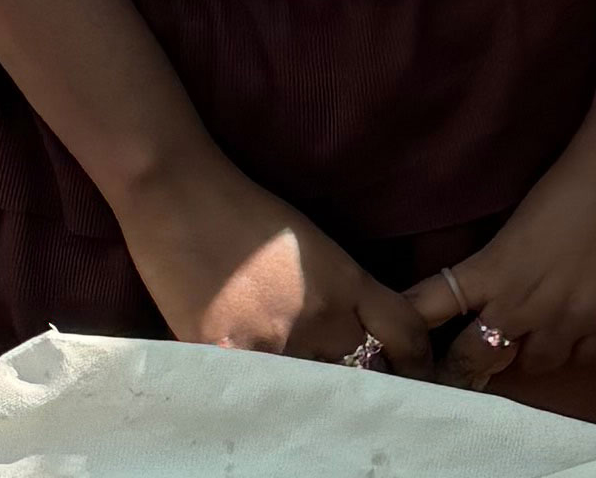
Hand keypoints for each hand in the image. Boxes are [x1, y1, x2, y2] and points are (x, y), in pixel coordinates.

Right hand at [114, 159, 431, 372]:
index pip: (406, 333)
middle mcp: (323, 316)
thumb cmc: (242, 213)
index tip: (411, 377)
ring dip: (301, 398)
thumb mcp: (313, 247)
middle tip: (343, 393)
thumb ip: (339, 294)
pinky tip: (244, 396)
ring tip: (288, 393)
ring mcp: (277, 340)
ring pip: (308, 395)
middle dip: (353, 385)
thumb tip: (351, 339)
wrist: (180, 194)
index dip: (415, 363)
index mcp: (348, 282)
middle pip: (359, 375)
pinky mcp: (228, 356)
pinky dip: (253, 401)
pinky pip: (256, 398)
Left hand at [409, 125, 595, 389]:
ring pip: (535, 365)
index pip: (427, 311)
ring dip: (533, 350)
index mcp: (492, 271)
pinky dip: (579, 348)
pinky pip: (584, 361)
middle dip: (471, 361)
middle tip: (478, 356)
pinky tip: (584, 324)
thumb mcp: (519, 224)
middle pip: (475, 359)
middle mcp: (524, 307)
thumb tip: (491, 301)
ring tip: (545, 327)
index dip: (411, 333)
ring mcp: (572, 321)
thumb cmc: (575, 175)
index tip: (406, 343)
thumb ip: (499, 268)